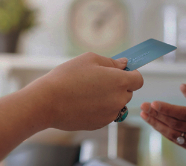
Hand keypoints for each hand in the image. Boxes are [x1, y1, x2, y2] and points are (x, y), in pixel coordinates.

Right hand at [22, 52, 142, 130]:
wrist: (47, 102)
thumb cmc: (67, 77)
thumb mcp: (89, 60)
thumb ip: (111, 62)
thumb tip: (124, 65)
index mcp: (119, 81)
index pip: (139, 80)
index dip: (131, 74)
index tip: (120, 72)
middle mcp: (119, 100)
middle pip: (128, 92)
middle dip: (119, 86)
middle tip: (99, 80)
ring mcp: (110, 114)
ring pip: (117, 104)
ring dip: (109, 98)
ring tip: (88, 92)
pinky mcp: (100, 124)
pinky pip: (106, 114)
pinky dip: (100, 109)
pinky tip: (83, 102)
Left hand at [140, 84, 185, 162]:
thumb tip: (181, 86)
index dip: (168, 109)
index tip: (153, 103)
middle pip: (177, 124)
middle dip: (158, 115)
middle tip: (144, 106)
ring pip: (173, 134)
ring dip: (156, 124)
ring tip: (144, 114)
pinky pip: (175, 140)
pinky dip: (163, 131)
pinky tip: (154, 123)